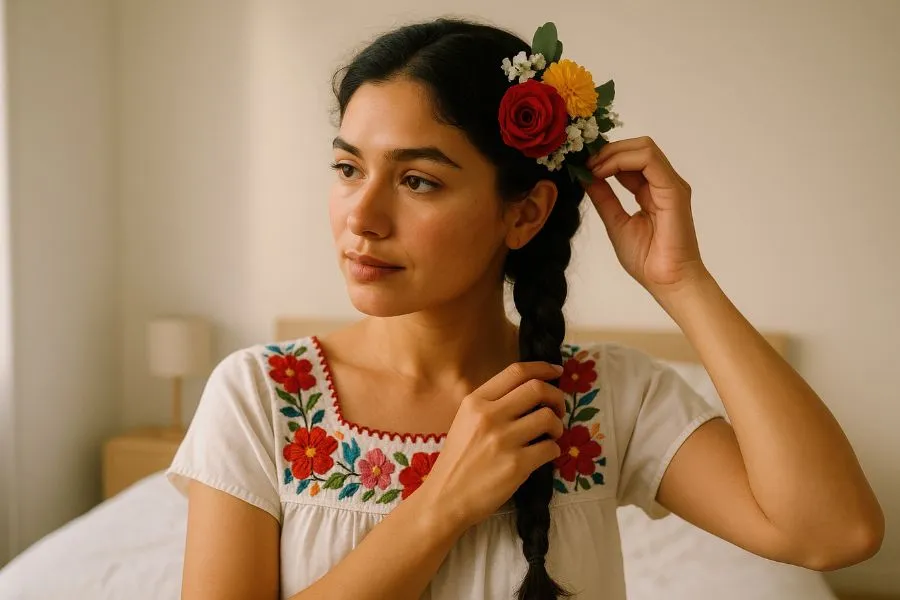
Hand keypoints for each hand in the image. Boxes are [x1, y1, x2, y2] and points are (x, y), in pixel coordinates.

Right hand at [421, 362, 565, 529]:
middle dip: (557, 396)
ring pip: (548, 418)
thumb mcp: (465, 421)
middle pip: (538, 389)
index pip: (516, 372)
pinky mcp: (517, 465)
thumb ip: (492, 404)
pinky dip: (554, 449)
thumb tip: (532, 390)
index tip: (557, 371)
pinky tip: (544, 454)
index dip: (542, 368)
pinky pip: (550, 448)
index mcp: (476, 401)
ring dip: (558, 426)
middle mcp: (489, 415)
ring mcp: (503, 440)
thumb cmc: (458, 459)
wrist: (445, 498)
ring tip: (551, 435)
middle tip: (559, 409)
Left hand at [583, 136, 709, 296]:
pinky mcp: (673, 190)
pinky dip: (621, 160)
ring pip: (644, 147)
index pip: (630, 160)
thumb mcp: (615, 222)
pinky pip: (648, 160)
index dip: (605, 157)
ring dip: (612, 153)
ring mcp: (671, 184)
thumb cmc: (647, 260)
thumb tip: (587, 177)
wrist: (668, 281)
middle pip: (638, 147)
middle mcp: (664, 183)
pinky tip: (602, 172)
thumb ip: (604, 198)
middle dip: (607, 150)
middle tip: (584, 163)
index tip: (581, 167)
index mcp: (652, 190)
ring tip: (592, 168)